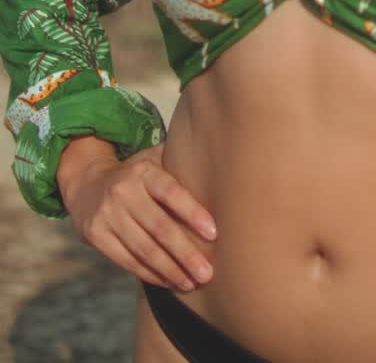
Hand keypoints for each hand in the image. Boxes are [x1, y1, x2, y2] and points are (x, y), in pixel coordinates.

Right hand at [61, 142, 216, 290]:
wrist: (87, 185)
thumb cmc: (137, 175)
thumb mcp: (153, 161)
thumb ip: (179, 165)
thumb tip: (220, 171)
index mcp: (143, 171)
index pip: (171, 192)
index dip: (192, 212)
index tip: (214, 233)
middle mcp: (123, 191)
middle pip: (159, 227)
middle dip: (185, 253)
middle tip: (207, 273)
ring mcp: (107, 214)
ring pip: (143, 249)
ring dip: (170, 270)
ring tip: (191, 283)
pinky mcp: (96, 235)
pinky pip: (127, 260)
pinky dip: (150, 274)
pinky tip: (169, 282)